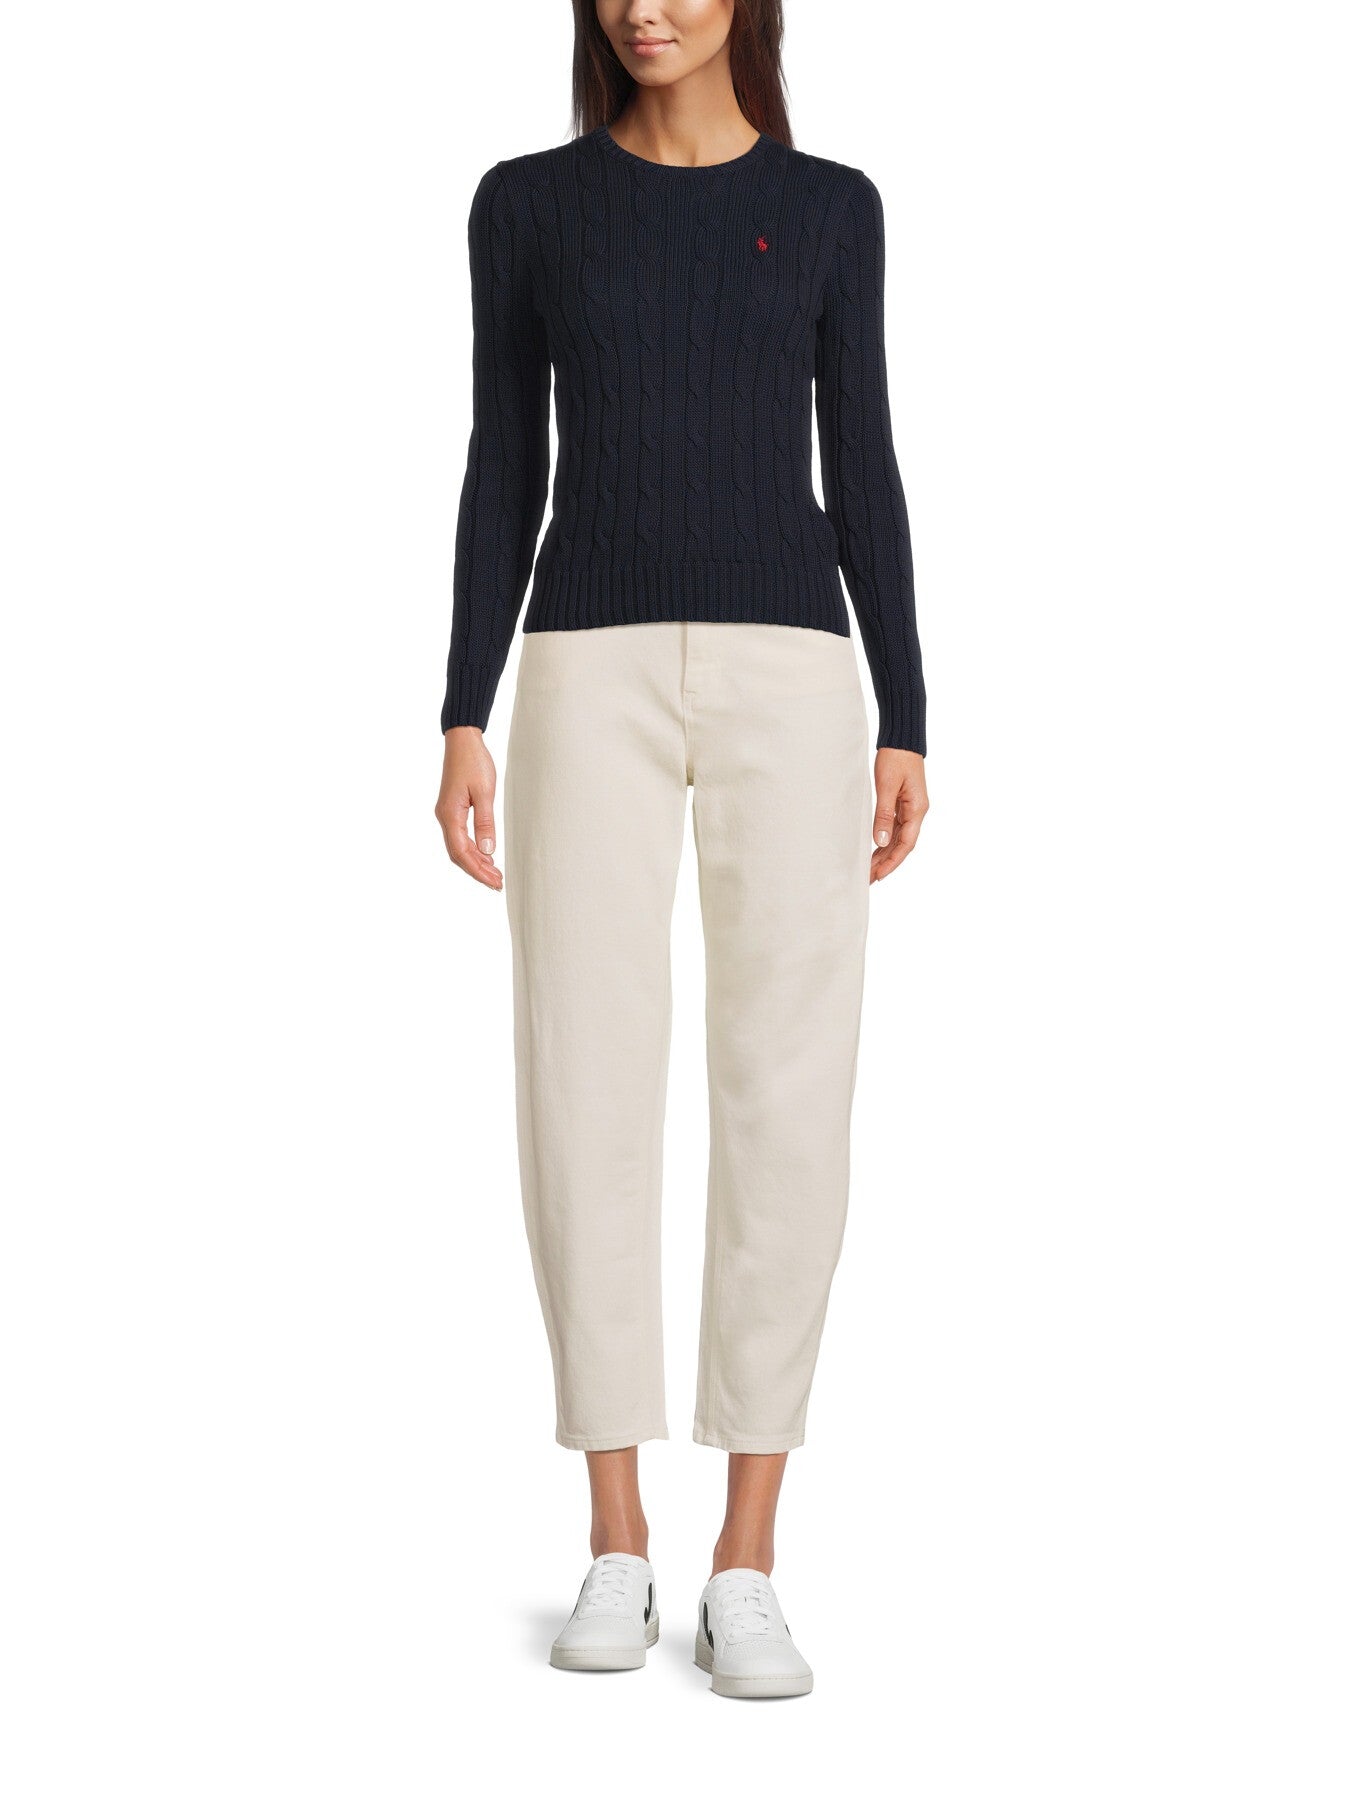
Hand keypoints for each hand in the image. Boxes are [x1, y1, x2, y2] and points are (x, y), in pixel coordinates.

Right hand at [435, 727, 502, 890]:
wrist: (462, 741)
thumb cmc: (474, 761)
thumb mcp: (485, 792)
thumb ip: (486, 822)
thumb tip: (487, 850)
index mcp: (450, 815)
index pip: (462, 852)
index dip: (478, 870)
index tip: (494, 882)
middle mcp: (445, 817)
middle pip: (458, 854)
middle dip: (477, 871)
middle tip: (497, 883)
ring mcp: (447, 814)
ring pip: (458, 847)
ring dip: (475, 862)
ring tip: (494, 874)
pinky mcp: (452, 809)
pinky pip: (460, 836)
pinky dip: (472, 849)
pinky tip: (485, 855)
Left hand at [871, 749, 928, 883]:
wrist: (901, 739)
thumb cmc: (896, 758)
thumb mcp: (887, 786)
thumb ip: (884, 814)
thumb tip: (881, 841)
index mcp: (917, 809)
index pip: (906, 843)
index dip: (893, 861)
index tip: (879, 874)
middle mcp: (916, 811)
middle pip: (902, 844)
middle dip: (886, 863)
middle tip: (869, 878)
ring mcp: (909, 808)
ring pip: (897, 838)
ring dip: (885, 854)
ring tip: (869, 869)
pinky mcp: (902, 804)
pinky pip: (894, 828)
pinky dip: (885, 841)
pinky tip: (875, 850)